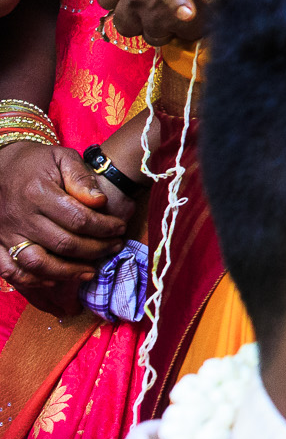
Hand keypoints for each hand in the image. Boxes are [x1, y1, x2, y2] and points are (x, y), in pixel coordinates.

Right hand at [0, 141, 128, 313]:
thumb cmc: (37, 162)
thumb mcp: (62, 157)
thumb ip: (82, 177)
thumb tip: (99, 202)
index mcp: (37, 193)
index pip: (78, 219)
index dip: (104, 228)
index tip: (120, 228)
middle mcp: (20, 217)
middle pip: (63, 244)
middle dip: (95, 250)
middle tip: (114, 247)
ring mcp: (5, 233)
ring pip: (37, 263)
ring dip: (68, 272)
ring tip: (91, 270)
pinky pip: (10, 271)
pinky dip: (32, 280)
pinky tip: (55, 279)